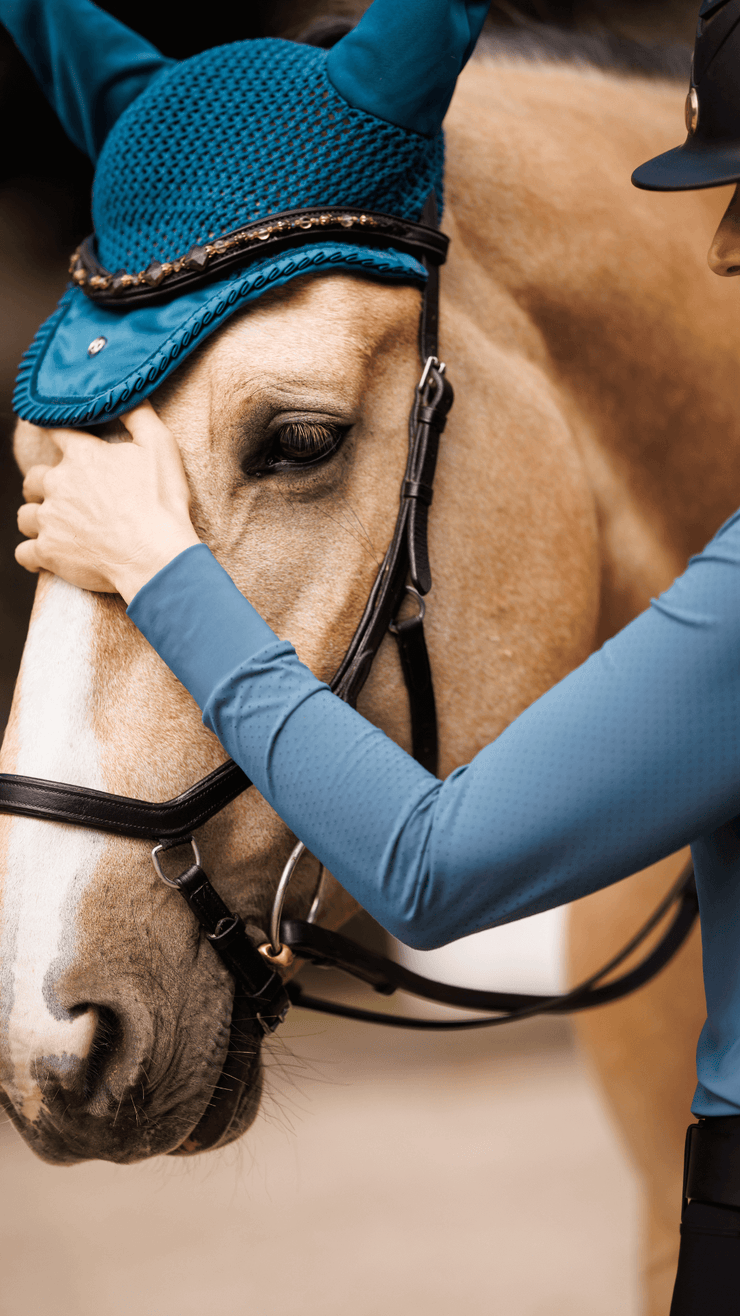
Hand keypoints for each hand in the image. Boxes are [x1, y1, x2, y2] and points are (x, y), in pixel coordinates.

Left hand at [15, 402, 200, 603]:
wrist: (156, 557)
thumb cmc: (161, 502)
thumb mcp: (160, 447)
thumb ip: (140, 414)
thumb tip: (129, 392)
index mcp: (82, 456)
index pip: (56, 432)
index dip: (54, 430)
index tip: (53, 432)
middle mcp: (58, 484)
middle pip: (33, 478)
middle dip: (44, 485)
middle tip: (63, 495)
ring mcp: (49, 520)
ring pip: (25, 515)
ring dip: (37, 518)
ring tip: (55, 525)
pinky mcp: (48, 552)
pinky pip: (23, 553)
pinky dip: (32, 553)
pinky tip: (46, 553)